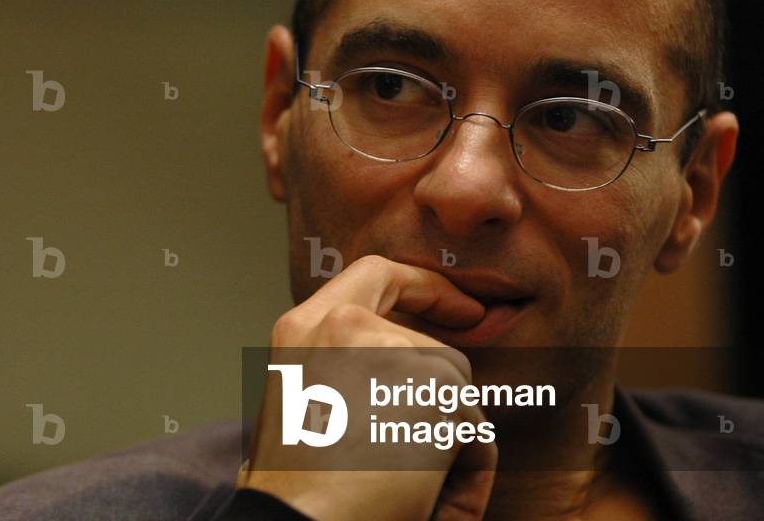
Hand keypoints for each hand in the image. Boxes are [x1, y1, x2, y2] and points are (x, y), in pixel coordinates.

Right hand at [236, 255, 497, 520]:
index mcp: (302, 328)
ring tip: (408, 487)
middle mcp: (344, 325)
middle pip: (430, 348)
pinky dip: (465, 472)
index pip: (376, 273)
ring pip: (454, 391)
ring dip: (446, 443)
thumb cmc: (297, 487)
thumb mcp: (300, 404)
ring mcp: (391, 349)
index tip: (461, 308)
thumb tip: (405, 361)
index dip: (424, 286)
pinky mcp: (434, 386)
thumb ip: (341, 366)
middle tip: (432, 446)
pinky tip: (425, 499)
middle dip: (440, 402)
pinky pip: (475, 432)